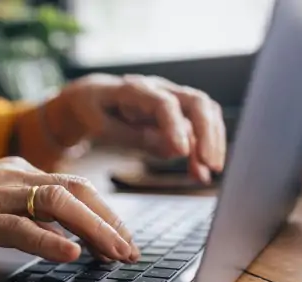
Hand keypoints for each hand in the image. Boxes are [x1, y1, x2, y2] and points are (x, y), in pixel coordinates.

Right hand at [0, 157, 139, 272]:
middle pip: (75, 190)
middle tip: (131, 249)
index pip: (74, 186)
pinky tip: (70, 253)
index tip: (125, 236)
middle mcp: (10, 176)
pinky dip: (48, 240)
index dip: (106, 212)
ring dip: (92, 230)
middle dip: (110, 220)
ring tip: (115, 253)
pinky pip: (19, 227)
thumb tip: (66, 234)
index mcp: (17, 170)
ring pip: (56, 205)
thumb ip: (27, 213)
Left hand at [47, 74, 226, 182]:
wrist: (90, 99)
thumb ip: (131, 136)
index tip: (183, 152)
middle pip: (196, 102)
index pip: (164, 103)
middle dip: (207, 134)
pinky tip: (200, 173)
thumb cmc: (92, 109)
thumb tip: (172, 150)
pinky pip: (197, 129)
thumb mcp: (98, 125)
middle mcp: (159, 89)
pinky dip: (201, 151)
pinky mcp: (176, 115)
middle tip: (210, 164)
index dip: (175, 127)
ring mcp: (171, 100)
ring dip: (211, 143)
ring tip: (207, 173)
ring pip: (204, 114)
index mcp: (134, 89)